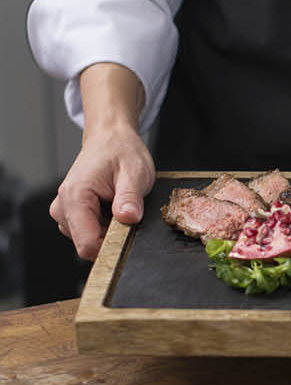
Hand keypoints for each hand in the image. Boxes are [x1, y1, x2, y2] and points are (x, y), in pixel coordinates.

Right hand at [50, 64, 154, 260]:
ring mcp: (63, 211)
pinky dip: (103, 226)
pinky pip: (87, 233)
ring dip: (107, 231)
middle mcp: (62, 206)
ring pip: (88, 241)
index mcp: (75, 196)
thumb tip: (128, 217)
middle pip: (87, 245)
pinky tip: (109, 207)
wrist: (110, 138)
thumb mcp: (134, 171)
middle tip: (125, 211)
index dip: (112, 246)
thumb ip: (130, 197)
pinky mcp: (69, 214)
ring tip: (116, 205)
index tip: (128, 233)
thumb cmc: (120, 151)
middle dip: (111, 236)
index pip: (88, 244)